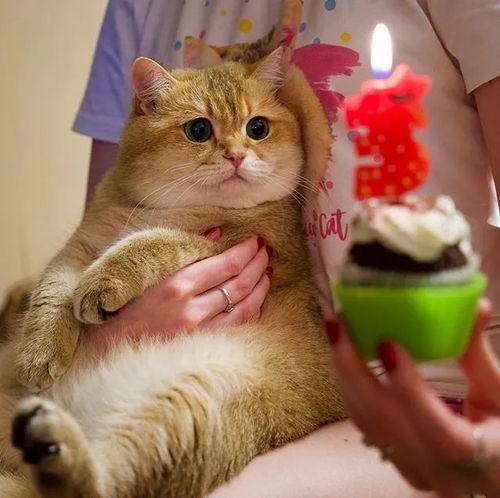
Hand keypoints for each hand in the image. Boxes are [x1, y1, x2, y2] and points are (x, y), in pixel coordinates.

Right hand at [83, 232, 271, 342]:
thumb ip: (184, 248)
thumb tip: (216, 231)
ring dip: (261, 286)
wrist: (106, 345)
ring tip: (267, 271)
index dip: (246, 250)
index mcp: (177, 284)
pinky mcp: (200, 345)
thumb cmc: (124, 301)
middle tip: (266, 251)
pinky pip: (236, 326)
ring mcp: (198, 331)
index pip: (226, 263)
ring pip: (245, 306)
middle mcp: (191, 309)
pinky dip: (252, 309)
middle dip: (258, 264)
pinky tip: (258, 298)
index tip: (255, 240)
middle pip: (240, 283)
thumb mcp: (149, 266)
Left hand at [329, 299, 499, 496]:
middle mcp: (441, 474)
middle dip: (353, 370)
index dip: (410, 390)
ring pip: (368, 424)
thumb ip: (480, 356)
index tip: (387, 345)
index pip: (440, 433)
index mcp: (481, 460)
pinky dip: (351, 389)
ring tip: (336, 332)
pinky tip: (344, 358)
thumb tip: (477, 305)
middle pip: (386, 425)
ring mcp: (415, 471)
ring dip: (346, 376)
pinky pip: (366, 426)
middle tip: (338, 324)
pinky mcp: (400, 462)